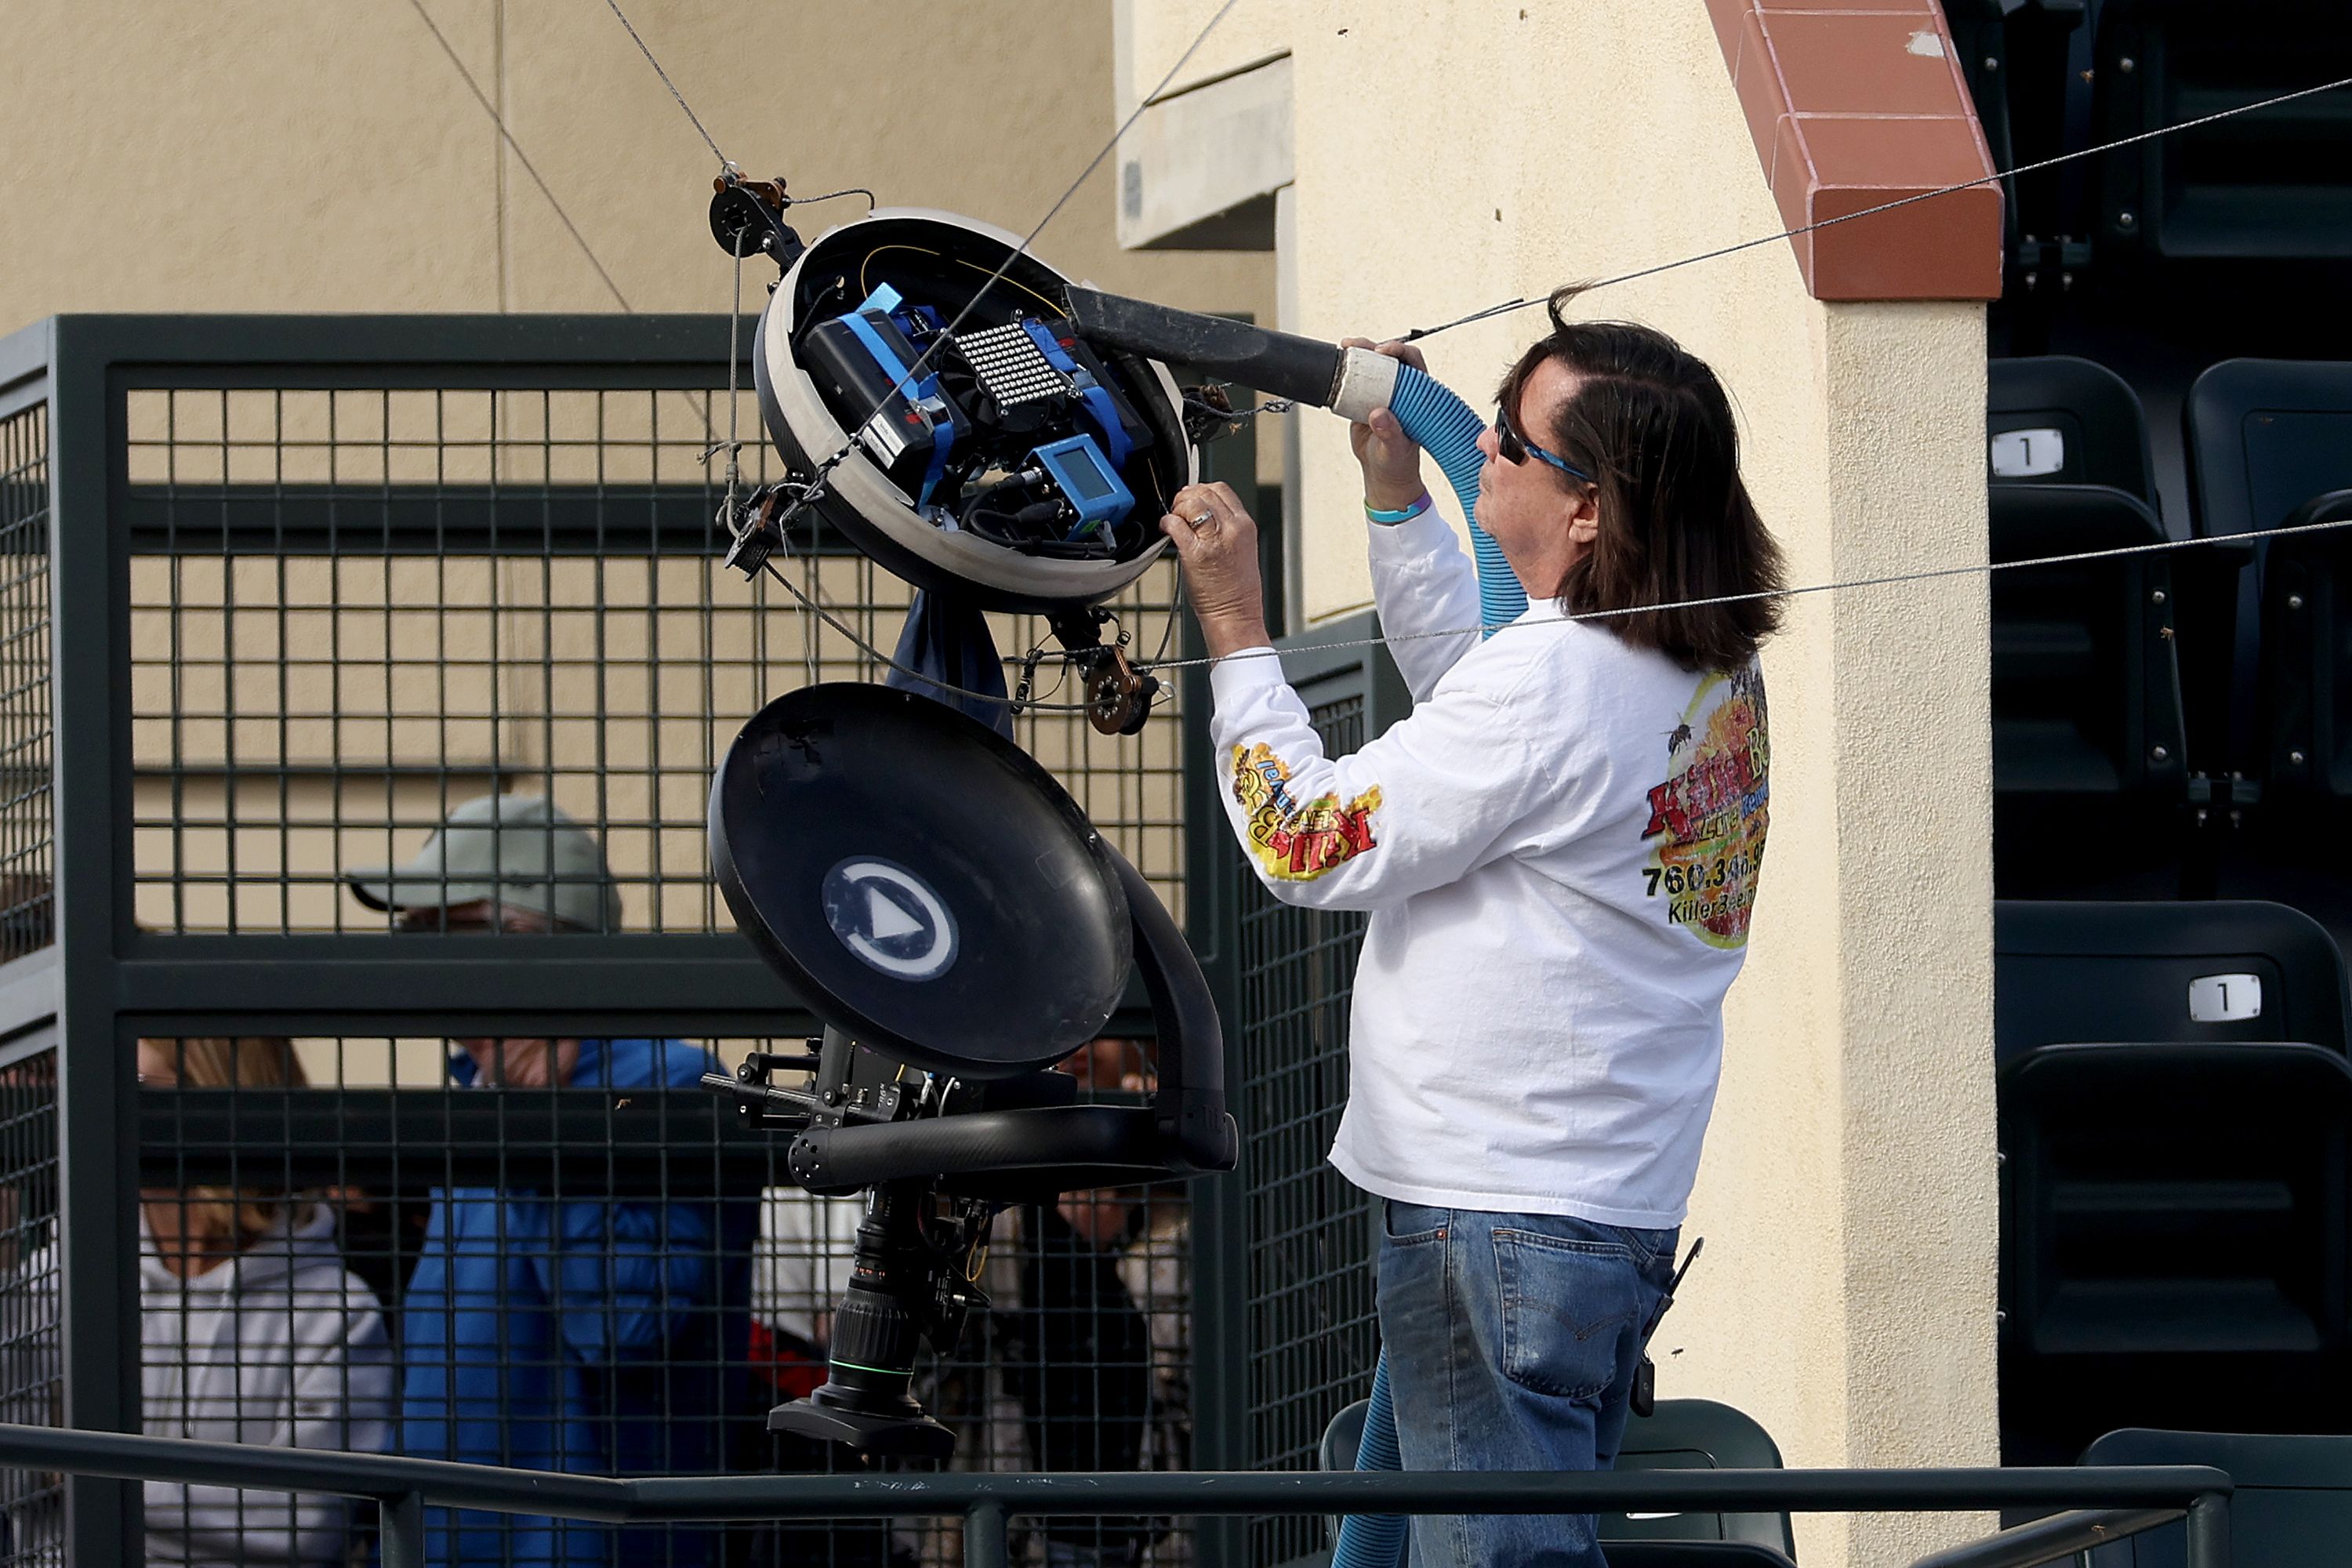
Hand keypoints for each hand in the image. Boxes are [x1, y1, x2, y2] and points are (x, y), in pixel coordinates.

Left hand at [1159, 481, 1270, 658]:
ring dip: (1177, 508)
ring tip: (1174, 520)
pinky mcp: (1195, 552)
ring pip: (1191, 503)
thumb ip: (1225, 527)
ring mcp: (1214, 540)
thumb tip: (1200, 511)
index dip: (1201, 491)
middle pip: (1204, 492)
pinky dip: (1167, 523)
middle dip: (1187, 497)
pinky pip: (1176, 525)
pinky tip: (1166, 530)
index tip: (1192, 500)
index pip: (1221, 490)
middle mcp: (1232, 529)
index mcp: (1244, 525)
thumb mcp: (1241, 548)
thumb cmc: (1236, 589)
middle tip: (1179, 510)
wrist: (1235, 615)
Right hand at [1343, 337, 1429, 511]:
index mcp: (1417, 395)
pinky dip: (1346, 370)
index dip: (1399, 351)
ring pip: (1371, 365)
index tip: (1383, 352)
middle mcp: (1400, 389)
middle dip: (1373, 346)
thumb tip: (1379, 414)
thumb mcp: (1395, 448)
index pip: (1412, 362)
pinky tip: (1337, 363)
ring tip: (1345, 347)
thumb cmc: (1397, 461)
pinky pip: (1355, 380)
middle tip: (1357, 346)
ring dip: (1358, 352)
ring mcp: (1382, 393)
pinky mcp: (1364, 399)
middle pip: (1389, 357)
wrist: (1381, 472)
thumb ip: (1390, 432)